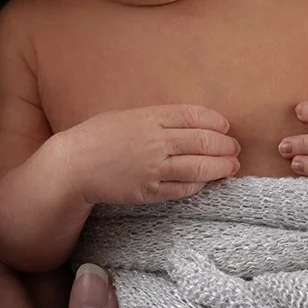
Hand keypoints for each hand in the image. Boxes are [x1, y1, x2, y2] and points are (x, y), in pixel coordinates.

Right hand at [56, 105, 238, 205]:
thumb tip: (190, 124)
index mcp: (150, 116)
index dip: (216, 122)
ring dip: (222, 167)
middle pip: (204, 142)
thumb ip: (157, 118)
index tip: (226, 127)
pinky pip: (184, 189)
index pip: (195, 116)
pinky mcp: (150, 191)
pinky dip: (200, 184)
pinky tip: (206, 181)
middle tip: (234, 149)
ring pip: (200, 168)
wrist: (73, 165)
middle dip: (226, 146)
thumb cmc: (97, 136)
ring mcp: (154, 168)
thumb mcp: (127, 115)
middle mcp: (156, 141)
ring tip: (231, 166)